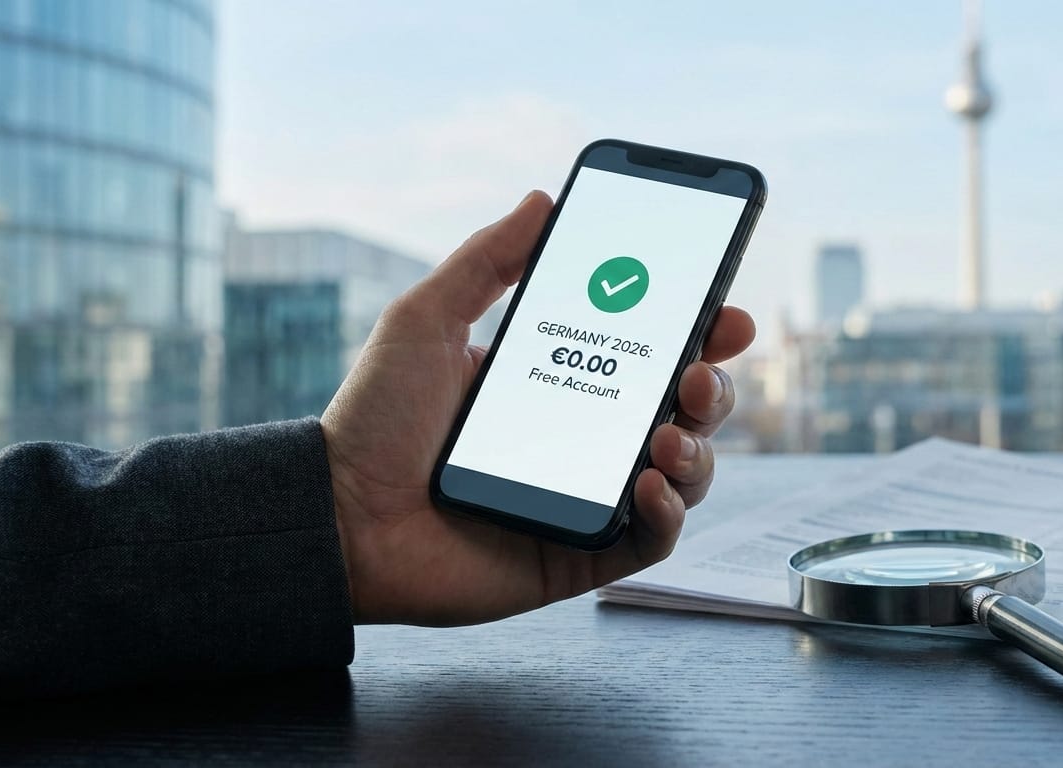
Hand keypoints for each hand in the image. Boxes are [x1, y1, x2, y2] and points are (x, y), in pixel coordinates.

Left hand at [321, 191, 755, 625]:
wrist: (338, 517)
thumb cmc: (375, 420)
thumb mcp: (427, 320)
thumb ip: (487, 261)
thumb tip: (542, 200)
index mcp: (560, 380)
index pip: (650, 352)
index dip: (699, 331)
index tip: (725, 310)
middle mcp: (585, 438)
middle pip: (684, 410)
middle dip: (714, 386)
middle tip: (700, 370)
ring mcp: (589, 498)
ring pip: (684, 473)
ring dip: (698, 448)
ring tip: (666, 434)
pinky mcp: (582, 554)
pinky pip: (653, 538)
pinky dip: (669, 513)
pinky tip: (648, 483)